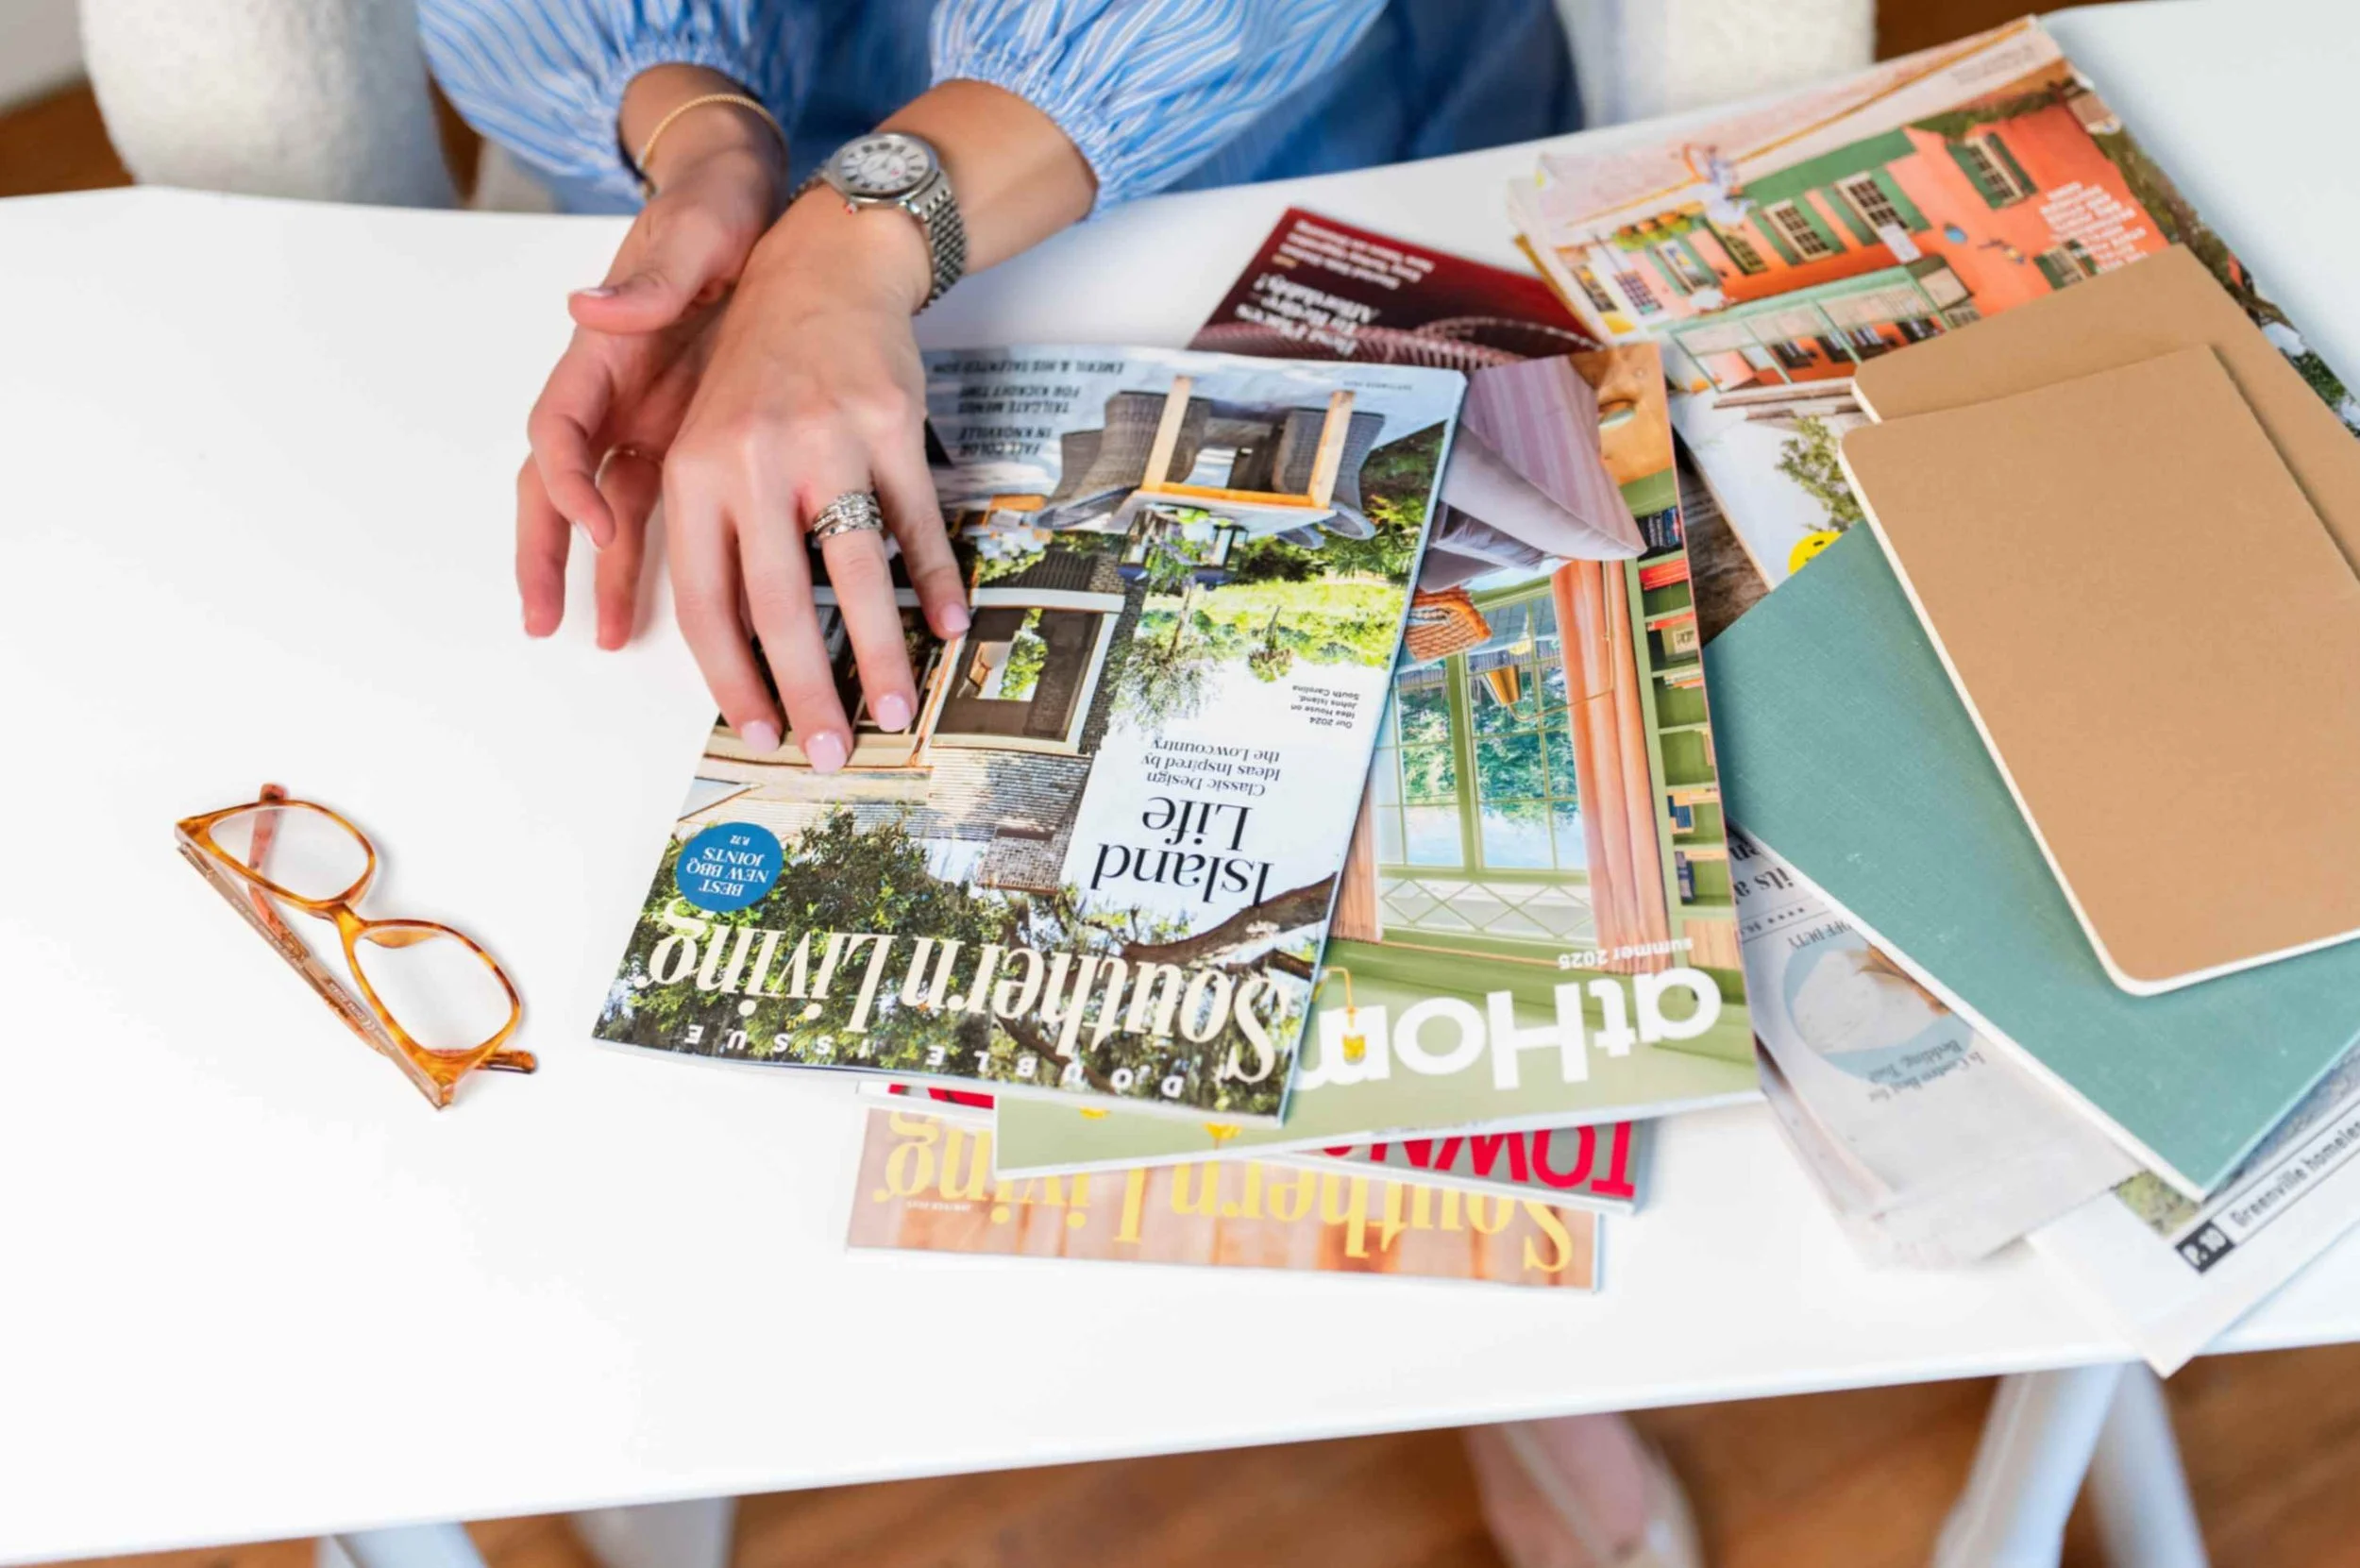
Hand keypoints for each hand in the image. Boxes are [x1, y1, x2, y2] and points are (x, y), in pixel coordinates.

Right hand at [516, 68, 785, 649]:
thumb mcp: (692, 233)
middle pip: (556, 485)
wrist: (749, 201)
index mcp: (601, 353)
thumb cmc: (714, 212)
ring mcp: (643, 421)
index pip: (561, 428)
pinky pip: (659, 507)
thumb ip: (648, 277)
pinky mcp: (682, 438)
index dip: (569, 479)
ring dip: (597, 571)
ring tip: (598, 636)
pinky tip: (667, 605)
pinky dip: (652, 555)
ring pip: (603, 509)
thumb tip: (591, 305)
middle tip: (541, 616)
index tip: (596, 520)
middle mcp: (610, 395)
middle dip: (544, 552)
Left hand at [658, 195, 970, 770]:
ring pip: (854, 573)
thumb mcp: (697, 435)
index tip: (760, 731)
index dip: (734, 679)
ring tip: (897, 711)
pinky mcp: (890, 425)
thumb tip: (730, 649)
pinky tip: (948, 628)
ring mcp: (827, 441)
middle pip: (780, 604)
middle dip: (808, 690)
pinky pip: (914, 522)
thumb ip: (703, 534)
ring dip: (881, 655)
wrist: (822, 268)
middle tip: (831, 751)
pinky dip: (934, 581)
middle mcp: (755, 460)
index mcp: (694, 474)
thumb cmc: (757, 371)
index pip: (707, 603)